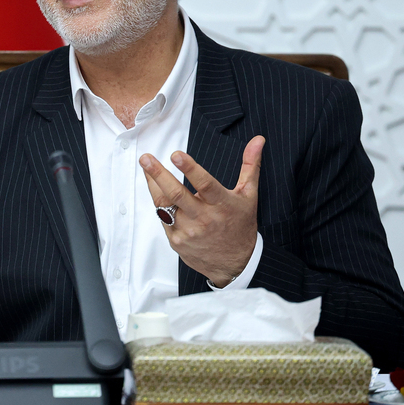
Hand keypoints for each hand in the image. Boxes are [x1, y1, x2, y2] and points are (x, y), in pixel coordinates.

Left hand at [139, 136, 263, 286]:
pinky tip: (154, 187)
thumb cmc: (240, 226)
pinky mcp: (177, 240)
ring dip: (153, 184)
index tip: (176, 155)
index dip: (190, 169)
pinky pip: (163, 217)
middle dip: (159, 174)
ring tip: (146, 166)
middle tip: (147, 158)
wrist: (234, 264)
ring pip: (164, 205)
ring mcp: (188, 231)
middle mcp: (204, 219)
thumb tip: (257, 141)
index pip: (205, 185)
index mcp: (222, 205)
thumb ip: (250, 166)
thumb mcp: (248, 195)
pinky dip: (158, 201)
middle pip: (177, 194)